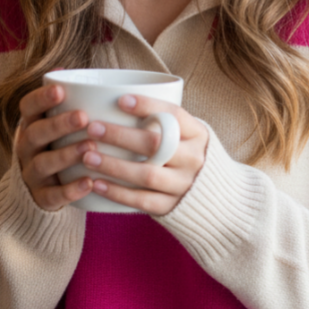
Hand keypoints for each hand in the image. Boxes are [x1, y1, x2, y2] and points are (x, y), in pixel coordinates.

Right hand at [15, 83, 93, 210]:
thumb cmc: (56, 144)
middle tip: (83, 117)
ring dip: (67, 154)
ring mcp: (32, 174)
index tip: (60, 90)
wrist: (38, 190)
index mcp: (30, 125)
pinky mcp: (41, 198)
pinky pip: (53, 196)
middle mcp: (26, 148)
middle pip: (35, 134)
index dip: (41, 99)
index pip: (27, 108)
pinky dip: (70, 190)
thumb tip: (65, 68)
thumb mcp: (54, 121)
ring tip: (90, 147)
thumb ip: (64, 100)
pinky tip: (89, 183)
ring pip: (44, 164)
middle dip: (58, 125)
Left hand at [80, 94, 208, 215]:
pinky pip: (143, 200)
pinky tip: (97, 184)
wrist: (219, 198)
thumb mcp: (190, 136)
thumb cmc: (191, 156)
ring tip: (88, 157)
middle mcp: (193, 158)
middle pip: (156, 144)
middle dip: (120, 135)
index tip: (121, 100)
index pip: (174, 115)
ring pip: (147, 174)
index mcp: (198, 134)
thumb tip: (119, 101)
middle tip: (93, 128)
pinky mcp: (172, 207)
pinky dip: (118, 193)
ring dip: (114, 165)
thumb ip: (166, 123)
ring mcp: (184, 185)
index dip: (148, 105)